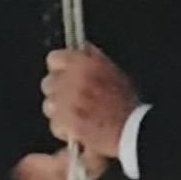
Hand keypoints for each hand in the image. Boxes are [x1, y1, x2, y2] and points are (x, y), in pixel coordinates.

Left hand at [42, 45, 136, 159]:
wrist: (132, 129)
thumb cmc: (126, 103)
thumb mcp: (114, 72)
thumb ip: (94, 58)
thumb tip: (82, 49)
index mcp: (83, 64)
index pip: (54, 59)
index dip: (60, 68)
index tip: (65, 75)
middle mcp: (71, 81)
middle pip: (48, 83)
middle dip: (58, 92)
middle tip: (75, 100)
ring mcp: (66, 103)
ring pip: (49, 106)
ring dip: (60, 112)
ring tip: (78, 116)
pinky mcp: (65, 123)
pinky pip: (55, 125)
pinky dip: (65, 130)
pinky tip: (79, 130)